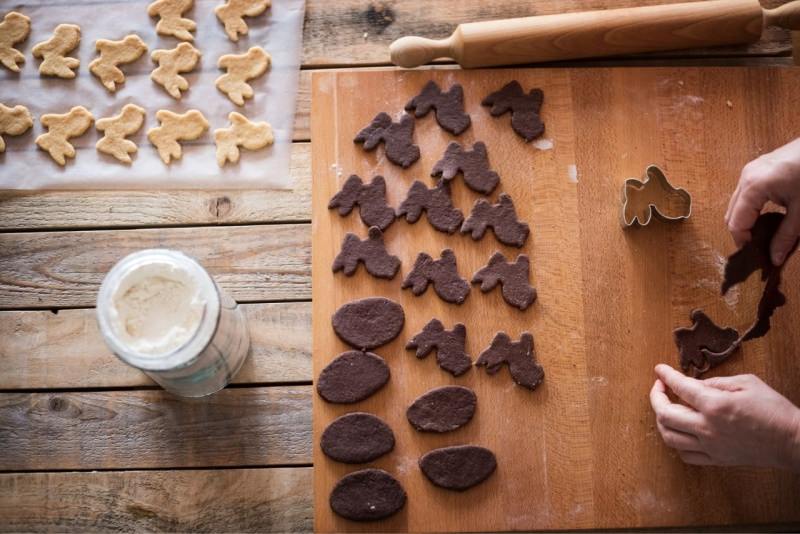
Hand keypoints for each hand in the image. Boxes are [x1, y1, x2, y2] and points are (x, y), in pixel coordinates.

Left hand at [649, 364, 799, 470]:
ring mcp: (710, 446)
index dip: (666, 375)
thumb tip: (694, 384)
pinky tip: (680, 431)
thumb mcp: (747, 383)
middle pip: (664, 414)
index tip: (659, 370)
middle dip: (656, 397)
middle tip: (660, 387)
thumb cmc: (774, 409)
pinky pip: (685, 455)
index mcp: (715, 405)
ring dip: (661, 420)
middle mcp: (707, 428)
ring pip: (669, 437)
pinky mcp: (716, 460)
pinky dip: (676, 442)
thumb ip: (716, 382)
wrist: (793, 441)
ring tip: (666, 408)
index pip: (680, 387)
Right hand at [725, 137, 799, 265]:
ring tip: (764, 230)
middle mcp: (745, 177)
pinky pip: (745, 192)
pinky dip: (750, 207)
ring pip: (736, 203)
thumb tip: (773, 259)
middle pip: (730, 213)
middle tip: (759, 245)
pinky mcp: (758, 167)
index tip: (756, 254)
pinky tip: (768, 212)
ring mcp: (750, 170)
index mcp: (753, 187)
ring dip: (746, 219)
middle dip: (742, 231)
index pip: (735, 223)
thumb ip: (786, 236)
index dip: (743, 242)